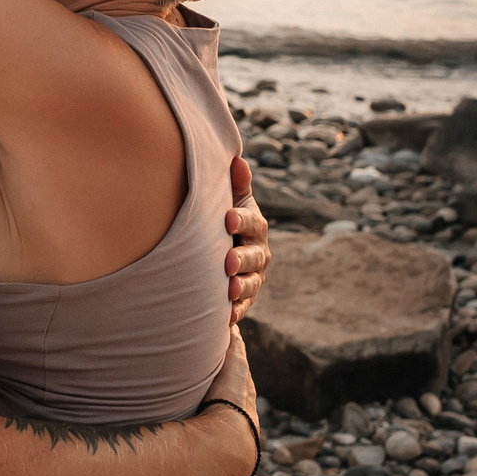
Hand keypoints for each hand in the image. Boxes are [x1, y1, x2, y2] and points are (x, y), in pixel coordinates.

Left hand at [225, 155, 271, 323]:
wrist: (218, 248)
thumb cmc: (221, 217)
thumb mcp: (229, 199)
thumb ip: (234, 183)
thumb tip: (236, 159)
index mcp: (254, 226)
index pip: (251, 222)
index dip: (241, 221)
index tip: (227, 218)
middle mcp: (258, 252)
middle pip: (254, 256)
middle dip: (242, 259)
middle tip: (228, 262)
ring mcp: (253, 276)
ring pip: (251, 283)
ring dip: (241, 287)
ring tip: (228, 290)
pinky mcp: (244, 297)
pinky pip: (243, 306)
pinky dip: (236, 311)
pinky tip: (226, 316)